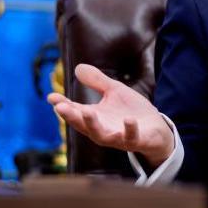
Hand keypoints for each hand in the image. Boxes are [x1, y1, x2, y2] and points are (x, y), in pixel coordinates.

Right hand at [47, 64, 174, 166]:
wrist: (156, 129)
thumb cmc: (131, 111)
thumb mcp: (114, 92)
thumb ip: (97, 82)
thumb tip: (78, 67)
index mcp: (95, 118)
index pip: (75, 111)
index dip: (62, 105)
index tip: (51, 97)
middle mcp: (102, 130)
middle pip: (83, 125)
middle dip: (71, 117)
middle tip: (60, 108)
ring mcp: (118, 138)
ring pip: (102, 136)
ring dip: (93, 125)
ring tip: (88, 112)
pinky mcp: (136, 141)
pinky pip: (131, 138)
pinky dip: (129, 129)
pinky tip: (128, 119)